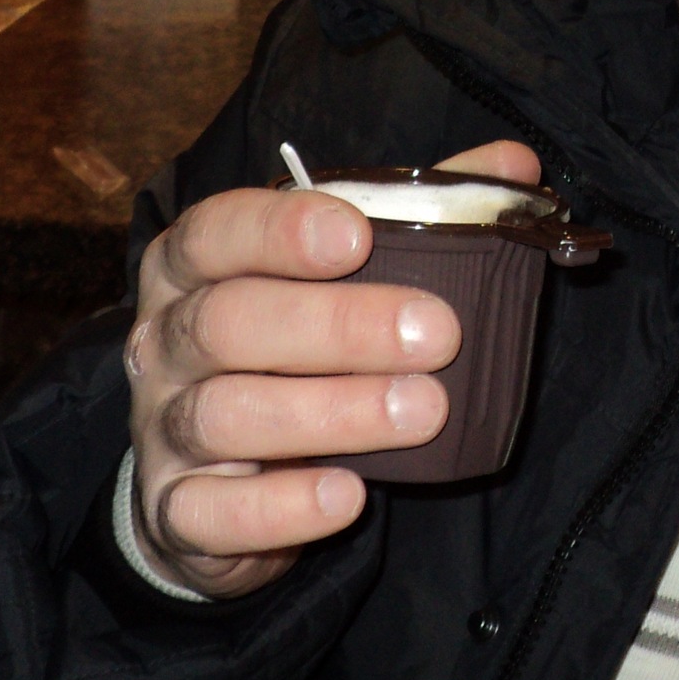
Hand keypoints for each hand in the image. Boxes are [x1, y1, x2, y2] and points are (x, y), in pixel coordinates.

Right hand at [124, 140, 540, 598]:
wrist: (216, 481)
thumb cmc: (290, 348)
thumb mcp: (338, 276)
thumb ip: (419, 214)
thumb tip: (515, 166)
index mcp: (193, 265)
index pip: (217, 230)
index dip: (280, 229)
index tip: (357, 235)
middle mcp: (164, 341)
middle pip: (229, 321)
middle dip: (337, 325)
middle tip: (438, 333)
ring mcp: (163, 429)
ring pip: (226, 413)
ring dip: (330, 412)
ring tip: (423, 411)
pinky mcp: (178, 513)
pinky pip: (214, 513)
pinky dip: (281, 507)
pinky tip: (348, 495)